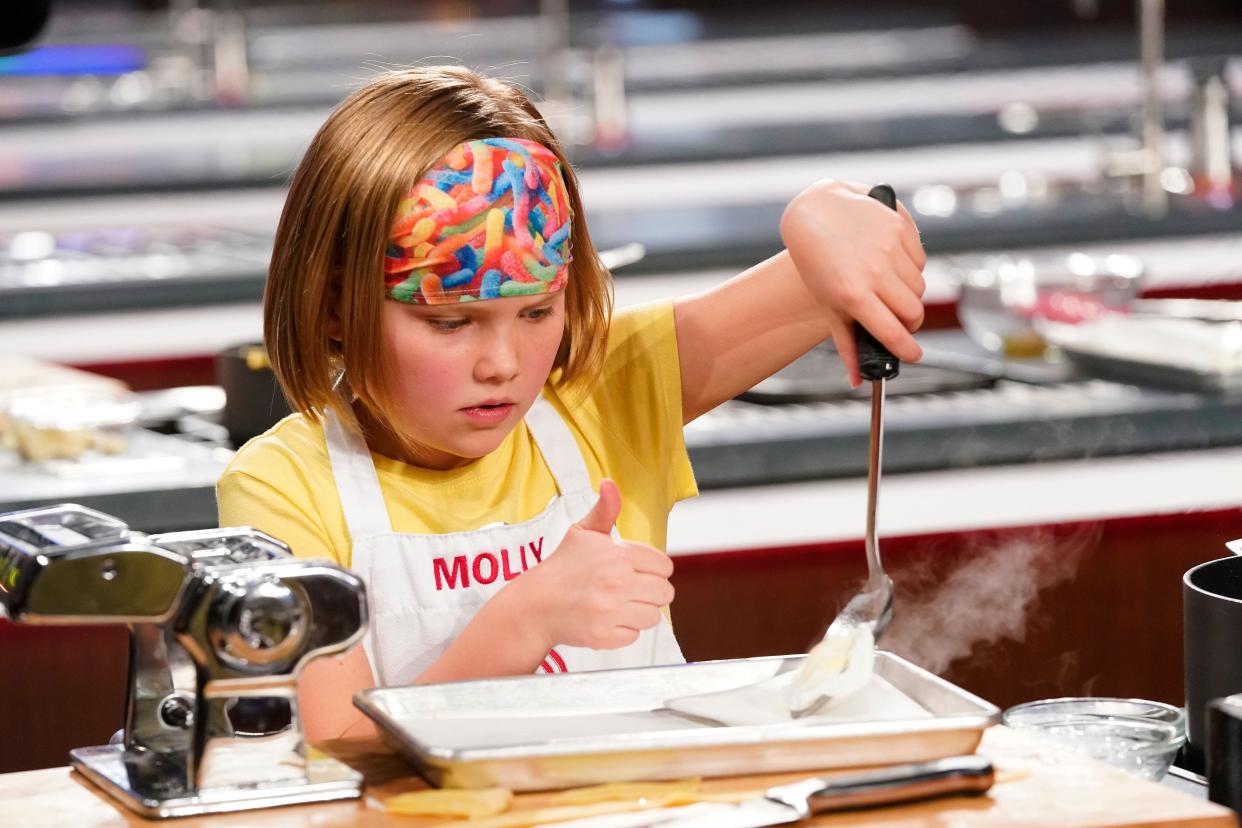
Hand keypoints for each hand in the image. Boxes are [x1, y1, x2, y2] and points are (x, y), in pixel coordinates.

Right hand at [518, 479, 674, 649]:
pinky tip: (606, 618)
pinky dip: (623, 630)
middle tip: (629, 588)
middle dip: (651, 591)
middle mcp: (618, 582)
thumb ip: (605, 510)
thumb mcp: (582, 532)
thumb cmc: (562, 566)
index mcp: (619, 555)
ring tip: (618, 604)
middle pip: (665, 593)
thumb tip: (609, 483)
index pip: (664, 566)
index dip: (653, 568)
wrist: (535, 604)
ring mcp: (611, 611)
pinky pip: (635, 635)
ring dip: (639, 611)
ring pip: (653, 616)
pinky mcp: (605, 636)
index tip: (636, 570)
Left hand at [779, 179, 926, 385]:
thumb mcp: (828, 303)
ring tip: (886, 284)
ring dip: (908, 292)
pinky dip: (910, 266)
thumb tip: (858, 379)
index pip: (892, 332)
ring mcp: (888, 246)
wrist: (816, 212)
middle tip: (898, 319)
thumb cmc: (818, 263)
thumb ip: (847, 342)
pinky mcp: (899, 226)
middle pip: (913, 311)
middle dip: (909, 321)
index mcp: (852, 294)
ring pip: (919, 286)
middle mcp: (873, 270)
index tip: (913, 355)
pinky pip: (920, 260)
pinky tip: (890, 260)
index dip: (908, 349)